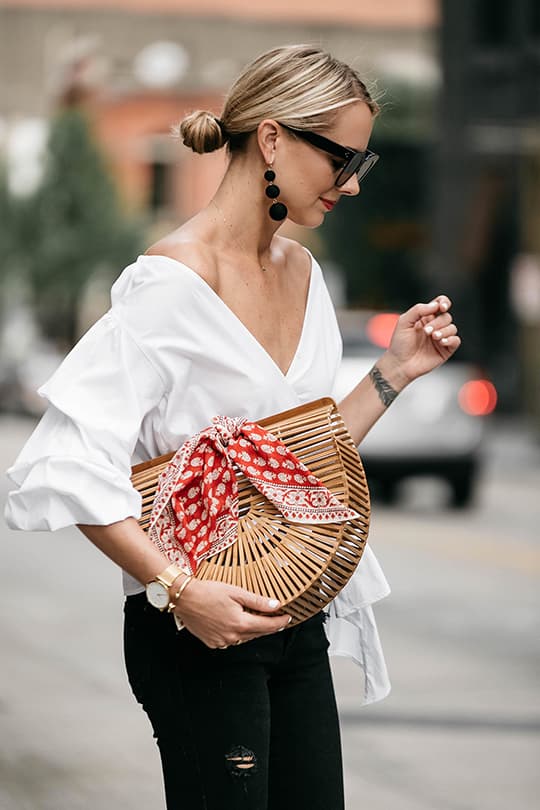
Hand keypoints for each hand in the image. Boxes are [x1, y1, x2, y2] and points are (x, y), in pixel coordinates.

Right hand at [173, 579, 290, 647]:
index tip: (288, 617)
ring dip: (253, 631)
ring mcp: (222, 642)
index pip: (267, 626)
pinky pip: (231, 641)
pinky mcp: (212, 643)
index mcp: (240, 623)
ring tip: (259, 620)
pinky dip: (237, 634)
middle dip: (269, 626)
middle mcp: (232, 636)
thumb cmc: (209, 591)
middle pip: (257, 633)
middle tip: (278, 619)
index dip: (280, 622)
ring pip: (244, 638)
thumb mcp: (236, 592)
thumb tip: (276, 605)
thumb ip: (257, 601)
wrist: (184, 598)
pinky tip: (237, 625)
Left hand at [380, 295, 460, 387]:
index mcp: (425, 317)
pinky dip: (451, 339)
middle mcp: (434, 326)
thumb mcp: (404, 322)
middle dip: (437, 323)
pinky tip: (442, 342)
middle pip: (446, 317)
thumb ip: (418, 310)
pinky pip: (456, 340)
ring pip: (452, 328)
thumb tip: (436, 305)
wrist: (399, 364)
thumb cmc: (399, 344)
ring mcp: (440, 338)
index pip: (440, 304)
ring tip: (433, 337)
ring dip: (443, 331)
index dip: (444, 302)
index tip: (441, 307)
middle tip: (426, 332)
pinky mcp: (445, 350)